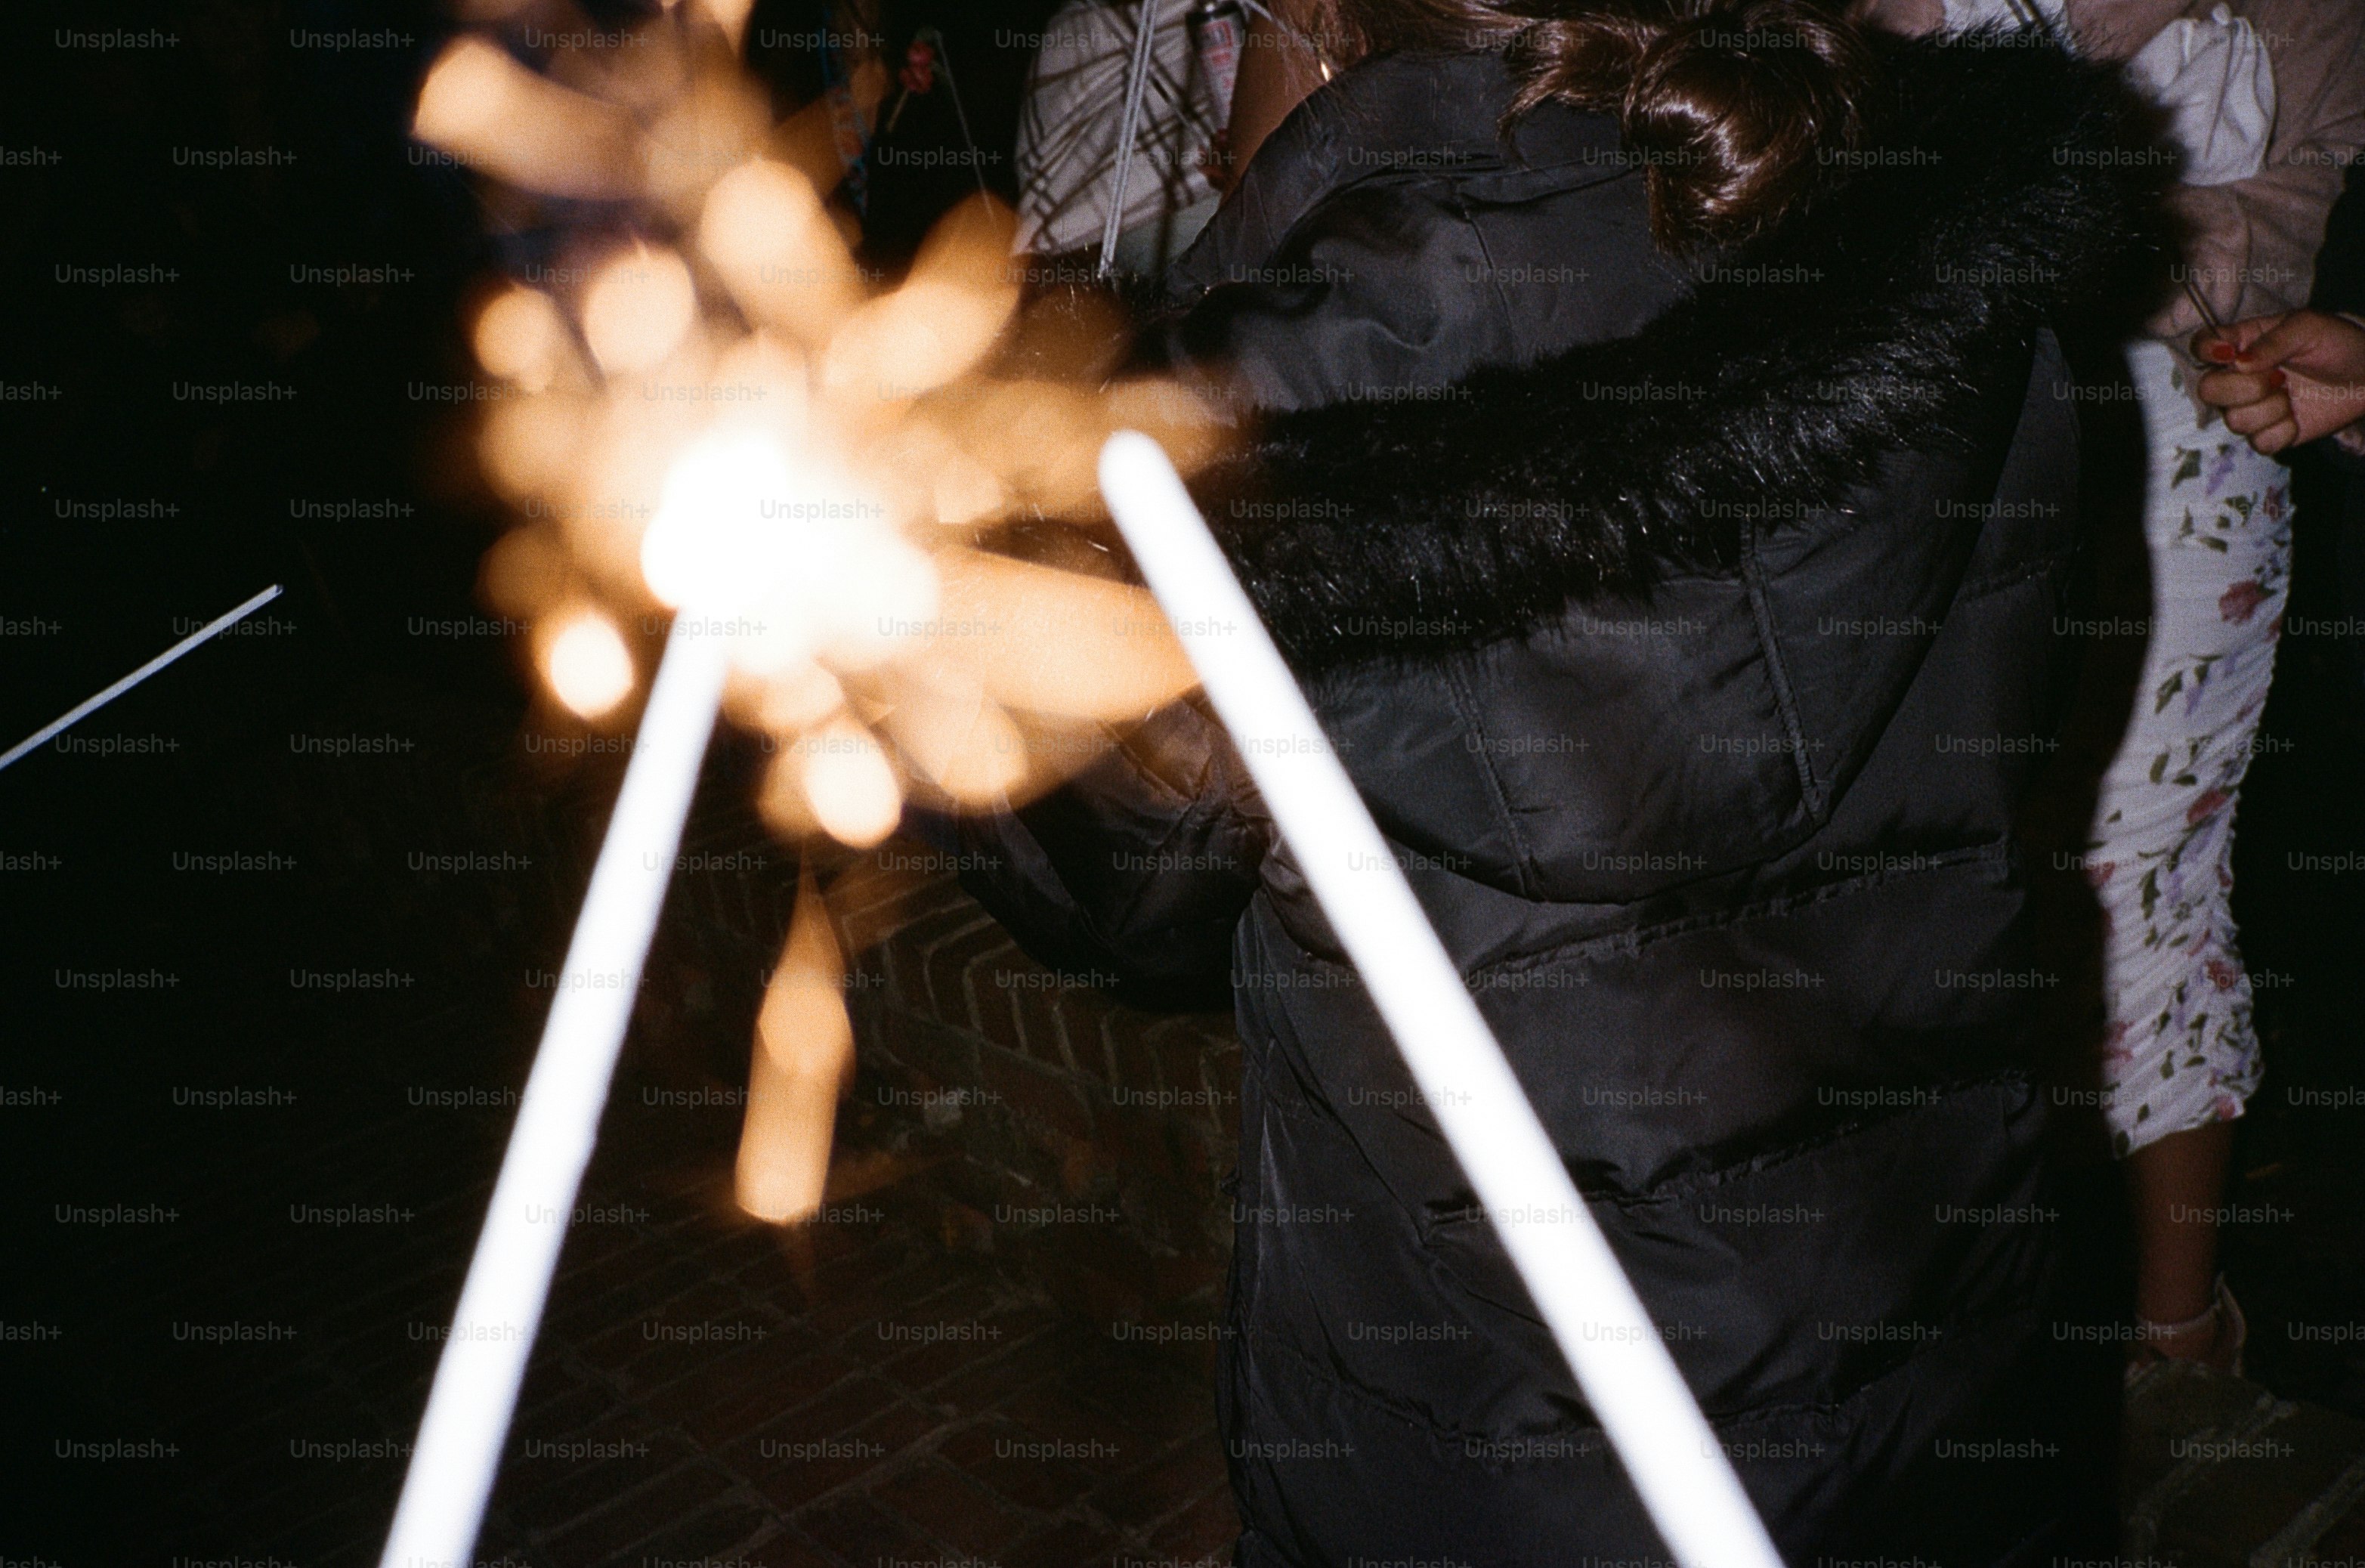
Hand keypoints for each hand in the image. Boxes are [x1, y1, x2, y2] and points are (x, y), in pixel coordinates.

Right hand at [2191, 310, 2364, 455]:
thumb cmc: (2338, 344)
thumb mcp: (2308, 326)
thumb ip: (2272, 341)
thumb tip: (2239, 362)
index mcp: (2242, 344)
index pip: (2201, 345)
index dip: (2205, 351)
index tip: (2230, 354)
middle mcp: (2237, 378)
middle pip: (2207, 390)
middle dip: (2243, 388)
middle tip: (2278, 378)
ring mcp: (2250, 408)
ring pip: (2234, 421)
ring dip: (2271, 409)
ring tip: (2292, 394)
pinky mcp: (2267, 434)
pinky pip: (2258, 443)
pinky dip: (2283, 431)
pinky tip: (2296, 416)